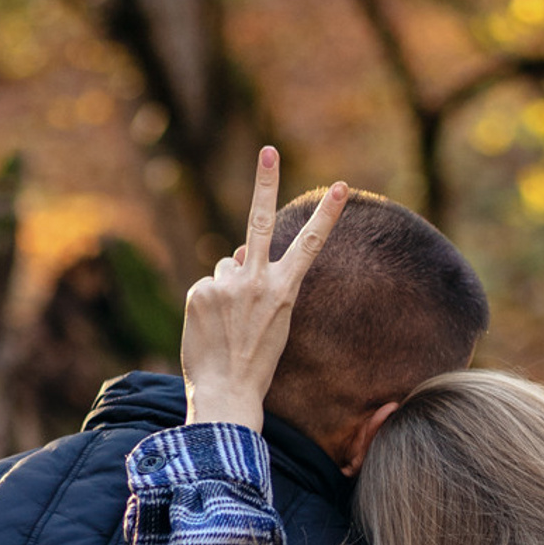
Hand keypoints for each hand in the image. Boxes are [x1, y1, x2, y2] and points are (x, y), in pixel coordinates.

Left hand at [182, 149, 348, 431]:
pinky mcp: (201, 291)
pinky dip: (207, 303)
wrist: (227, 394)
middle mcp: (256, 282)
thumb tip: (237, 248)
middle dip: (265, 183)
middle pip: (260, 222)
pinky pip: (206, 286)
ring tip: (228, 325)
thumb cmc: (255, 364)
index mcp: (283, 292)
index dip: (326, 215)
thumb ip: (258, 281)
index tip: (342, 186)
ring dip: (226, 287)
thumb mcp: (271, 322)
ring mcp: (226, 285)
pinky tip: (211, 329)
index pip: (309, 246)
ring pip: (226, 267)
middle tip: (268, 150)